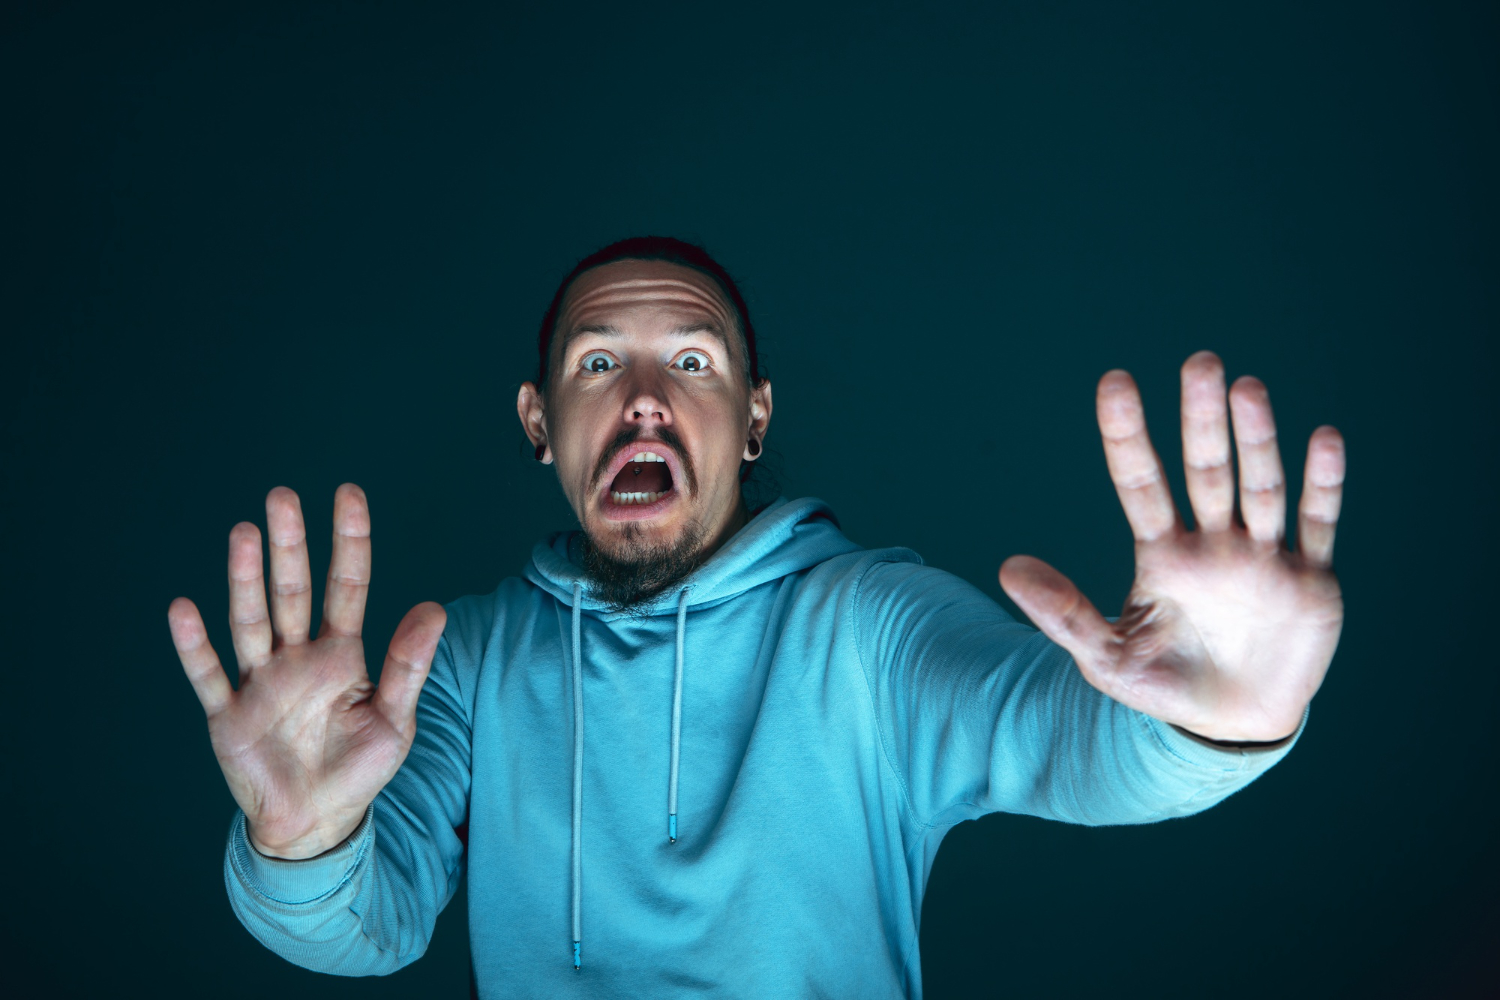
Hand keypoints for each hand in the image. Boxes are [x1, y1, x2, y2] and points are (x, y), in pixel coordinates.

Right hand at [169, 485, 445, 858]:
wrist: (315, 823)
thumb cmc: (358, 769)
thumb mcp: (394, 720)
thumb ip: (409, 665)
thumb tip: (435, 607)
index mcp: (341, 655)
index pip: (347, 585)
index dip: (349, 541)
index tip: (348, 494)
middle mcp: (298, 658)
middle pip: (293, 591)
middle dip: (289, 544)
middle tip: (283, 496)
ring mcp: (260, 683)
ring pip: (252, 621)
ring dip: (245, 579)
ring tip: (244, 533)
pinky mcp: (229, 715)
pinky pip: (208, 674)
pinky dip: (195, 645)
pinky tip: (184, 609)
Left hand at [999, 352, 1344, 742]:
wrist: (1231, 726)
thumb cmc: (1164, 684)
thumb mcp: (1105, 657)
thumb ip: (1062, 613)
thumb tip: (1006, 568)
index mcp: (1162, 554)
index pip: (1140, 482)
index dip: (1127, 435)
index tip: (1114, 382)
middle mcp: (1213, 543)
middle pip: (1206, 470)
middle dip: (1201, 419)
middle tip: (1199, 361)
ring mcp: (1262, 557)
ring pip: (1260, 487)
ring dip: (1257, 439)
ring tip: (1246, 388)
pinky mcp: (1309, 580)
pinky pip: (1317, 524)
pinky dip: (1322, 484)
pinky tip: (1324, 439)